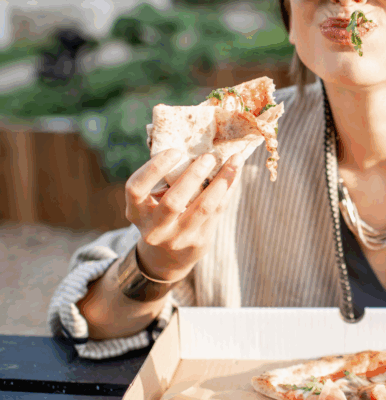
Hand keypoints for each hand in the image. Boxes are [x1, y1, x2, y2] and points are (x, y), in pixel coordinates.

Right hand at [124, 149, 245, 282]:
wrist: (167, 258)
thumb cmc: (160, 215)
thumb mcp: (151, 201)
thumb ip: (165, 179)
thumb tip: (194, 142)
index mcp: (136, 211)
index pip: (136, 188)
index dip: (154, 168)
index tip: (175, 151)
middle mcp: (154, 229)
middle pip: (173, 202)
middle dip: (193, 176)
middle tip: (208, 156)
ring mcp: (177, 238)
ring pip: (203, 208)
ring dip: (221, 182)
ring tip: (234, 161)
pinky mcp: (199, 241)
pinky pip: (218, 211)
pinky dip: (228, 189)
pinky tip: (236, 173)